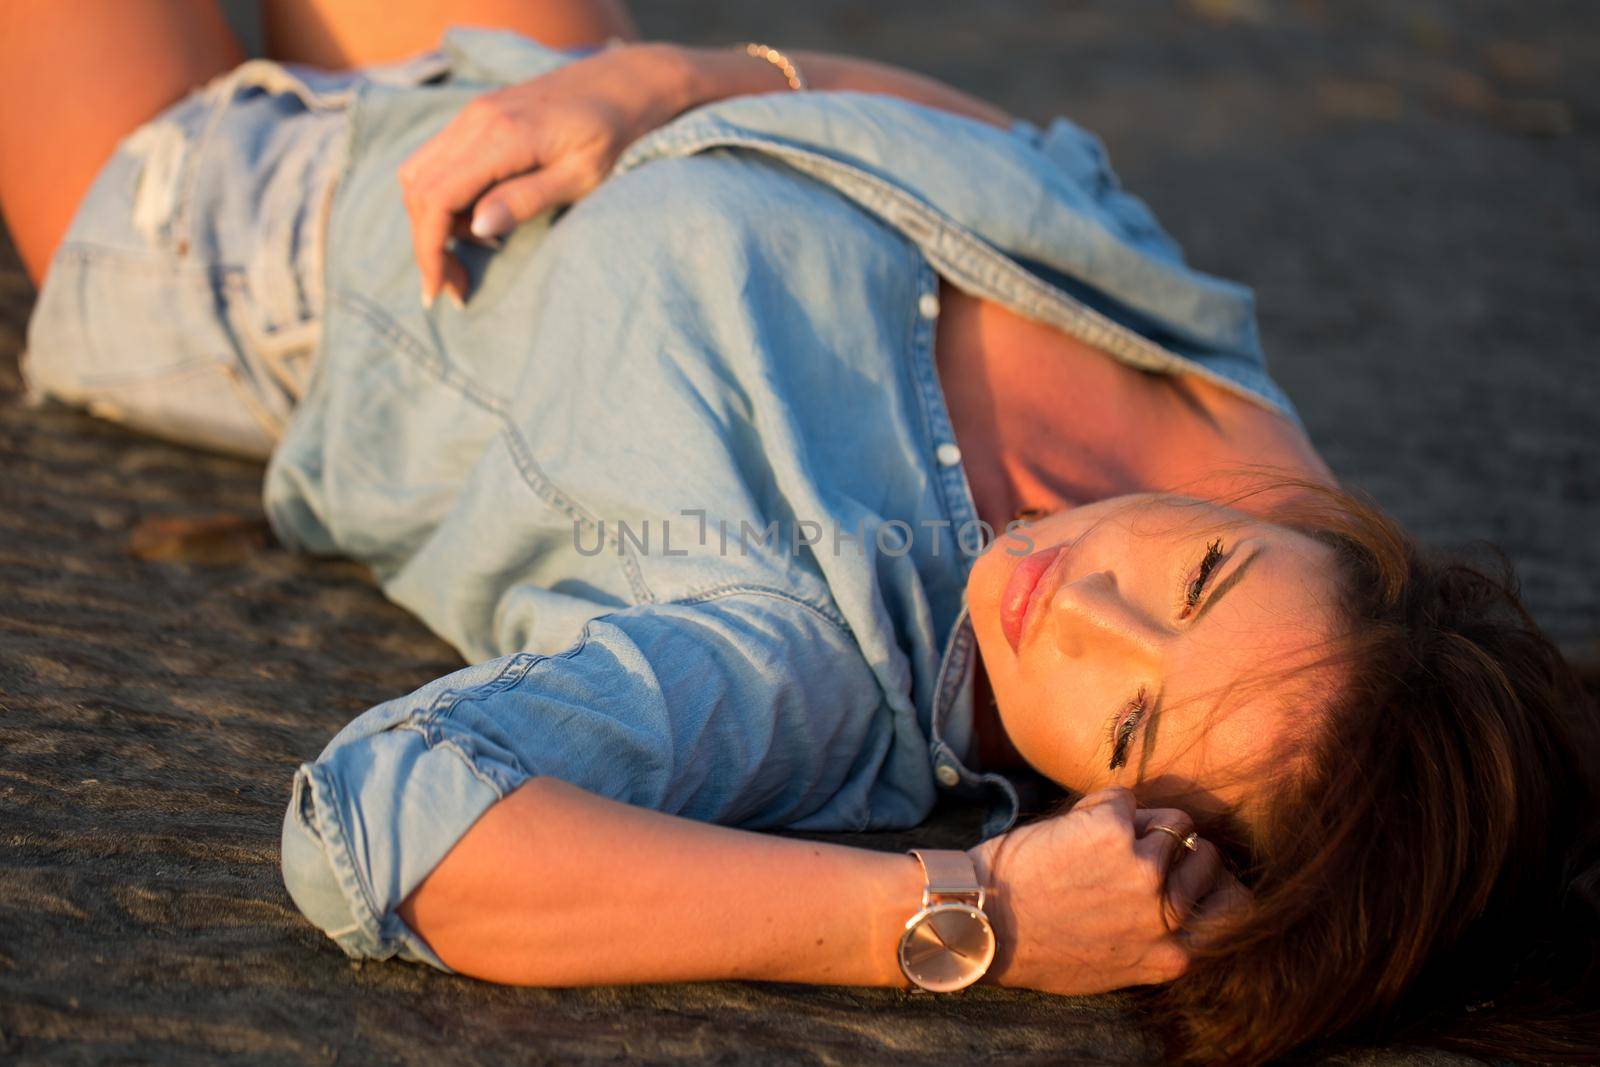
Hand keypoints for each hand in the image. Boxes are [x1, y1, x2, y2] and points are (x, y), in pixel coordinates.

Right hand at [397, 42, 693, 306]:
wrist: (626, 83)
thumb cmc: (615, 134)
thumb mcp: (582, 177)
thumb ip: (526, 200)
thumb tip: (476, 229)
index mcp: (501, 135)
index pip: (435, 197)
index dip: (428, 248)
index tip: (437, 292)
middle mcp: (476, 119)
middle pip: (418, 188)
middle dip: (428, 243)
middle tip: (458, 286)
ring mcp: (473, 113)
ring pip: (420, 173)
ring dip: (433, 220)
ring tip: (474, 253)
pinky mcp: (478, 116)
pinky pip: (439, 160)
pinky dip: (445, 197)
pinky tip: (480, 220)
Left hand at [967, 786, 1248, 994]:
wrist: (982, 922)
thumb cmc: (1039, 947)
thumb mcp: (1116, 968)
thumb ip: (1159, 940)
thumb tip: (1188, 904)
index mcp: (1173, 953)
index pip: (1235, 907)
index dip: (1213, 883)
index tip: (1192, 873)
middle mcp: (1167, 911)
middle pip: (1206, 855)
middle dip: (1176, 848)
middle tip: (1135, 852)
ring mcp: (1144, 866)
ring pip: (1174, 821)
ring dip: (1140, 823)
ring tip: (1098, 842)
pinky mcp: (1113, 827)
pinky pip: (1124, 798)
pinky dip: (1099, 805)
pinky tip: (1071, 828)